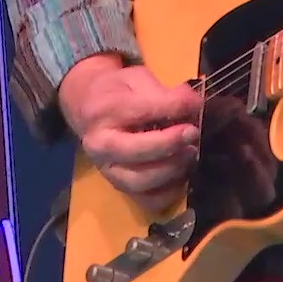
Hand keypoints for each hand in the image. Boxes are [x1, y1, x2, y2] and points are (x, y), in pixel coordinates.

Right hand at [58, 53, 201, 212]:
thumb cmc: (116, 91)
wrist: (86, 106)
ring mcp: (107, 169)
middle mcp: (100, 144)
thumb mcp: (136, 80)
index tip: (196, 104)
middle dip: (170, 144)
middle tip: (192, 132)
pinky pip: (146, 201)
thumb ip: (164, 92)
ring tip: (189, 153)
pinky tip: (181, 174)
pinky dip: (168, 192)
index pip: (142, 111)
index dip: (176, 107)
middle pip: (136, 152)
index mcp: (104, 111)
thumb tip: (194, 104)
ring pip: (141, 181)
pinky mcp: (118, 187)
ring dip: (172, 169)